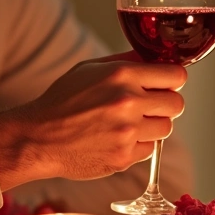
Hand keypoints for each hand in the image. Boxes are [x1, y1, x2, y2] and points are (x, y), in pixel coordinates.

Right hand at [0, 51, 185, 187]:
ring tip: (130, 123)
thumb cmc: (61, 100)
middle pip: (177, 104)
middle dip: (166, 103)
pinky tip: (117, 139)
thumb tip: (155, 57)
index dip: (173, 80)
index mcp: (122, 75)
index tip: (165, 84)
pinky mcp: (123, 157)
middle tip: (149, 105)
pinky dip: (138, 145)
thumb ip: (126, 61)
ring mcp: (127, 132)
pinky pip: (149, 149)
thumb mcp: (89, 68)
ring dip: (153, 125)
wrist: (37, 138)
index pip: (176, 75)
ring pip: (166, 128)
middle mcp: (128, 102)